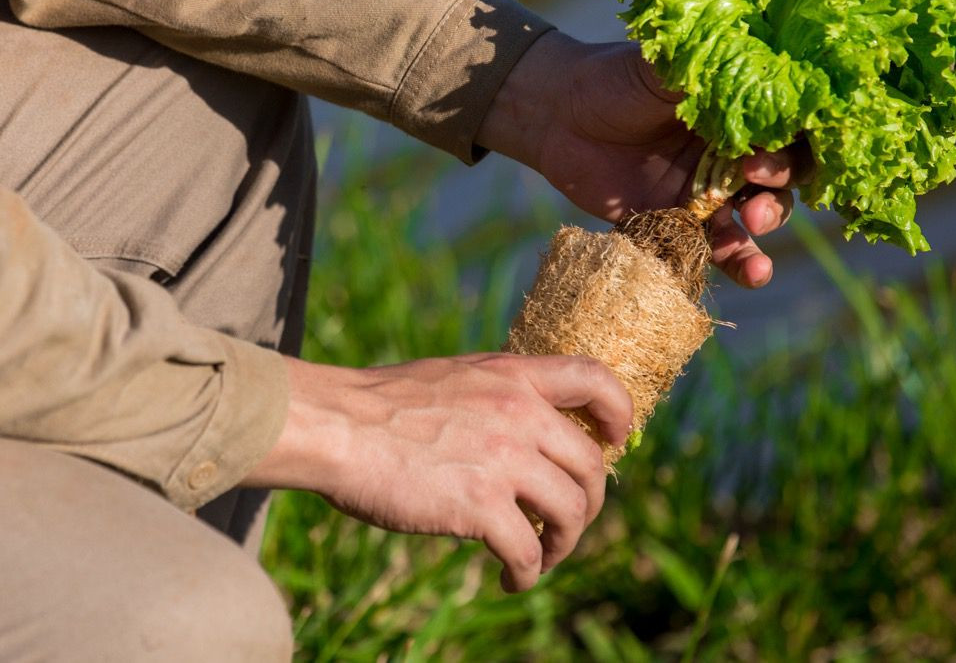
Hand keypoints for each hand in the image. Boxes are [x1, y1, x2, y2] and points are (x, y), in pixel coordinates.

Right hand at [242, 354, 632, 591]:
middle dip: (589, 504)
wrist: (335, 427)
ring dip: (563, 545)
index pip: (594, 378)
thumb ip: (493, 394)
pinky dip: (527, 574)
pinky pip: (527, 552)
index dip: (620, 412)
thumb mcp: (451, 377)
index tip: (616, 443)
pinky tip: (510, 579)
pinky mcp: (479, 505)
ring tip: (539, 559)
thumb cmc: (377, 406)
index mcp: (511, 376)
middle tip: (565, 526)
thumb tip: (521, 426)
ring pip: (572, 512)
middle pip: (592, 466)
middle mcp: (518, 414)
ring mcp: (502, 459)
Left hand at [476, 32, 811, 286]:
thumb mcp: (661, 68)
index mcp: (738, 114)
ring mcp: (706, 194)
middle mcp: (731, 155)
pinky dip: (739, 264)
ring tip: (753, 234)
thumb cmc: (613, 80)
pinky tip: (753, 274)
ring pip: (755, 218)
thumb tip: (750, 68)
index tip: (767, 151)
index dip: (792, 145)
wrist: (557, 115)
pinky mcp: (676, 226)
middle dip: (777, 188)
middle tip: (752, 186)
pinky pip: (715, 250)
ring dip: (764, 228)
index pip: (790, 132)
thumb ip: (704, 76)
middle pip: (780, 180)